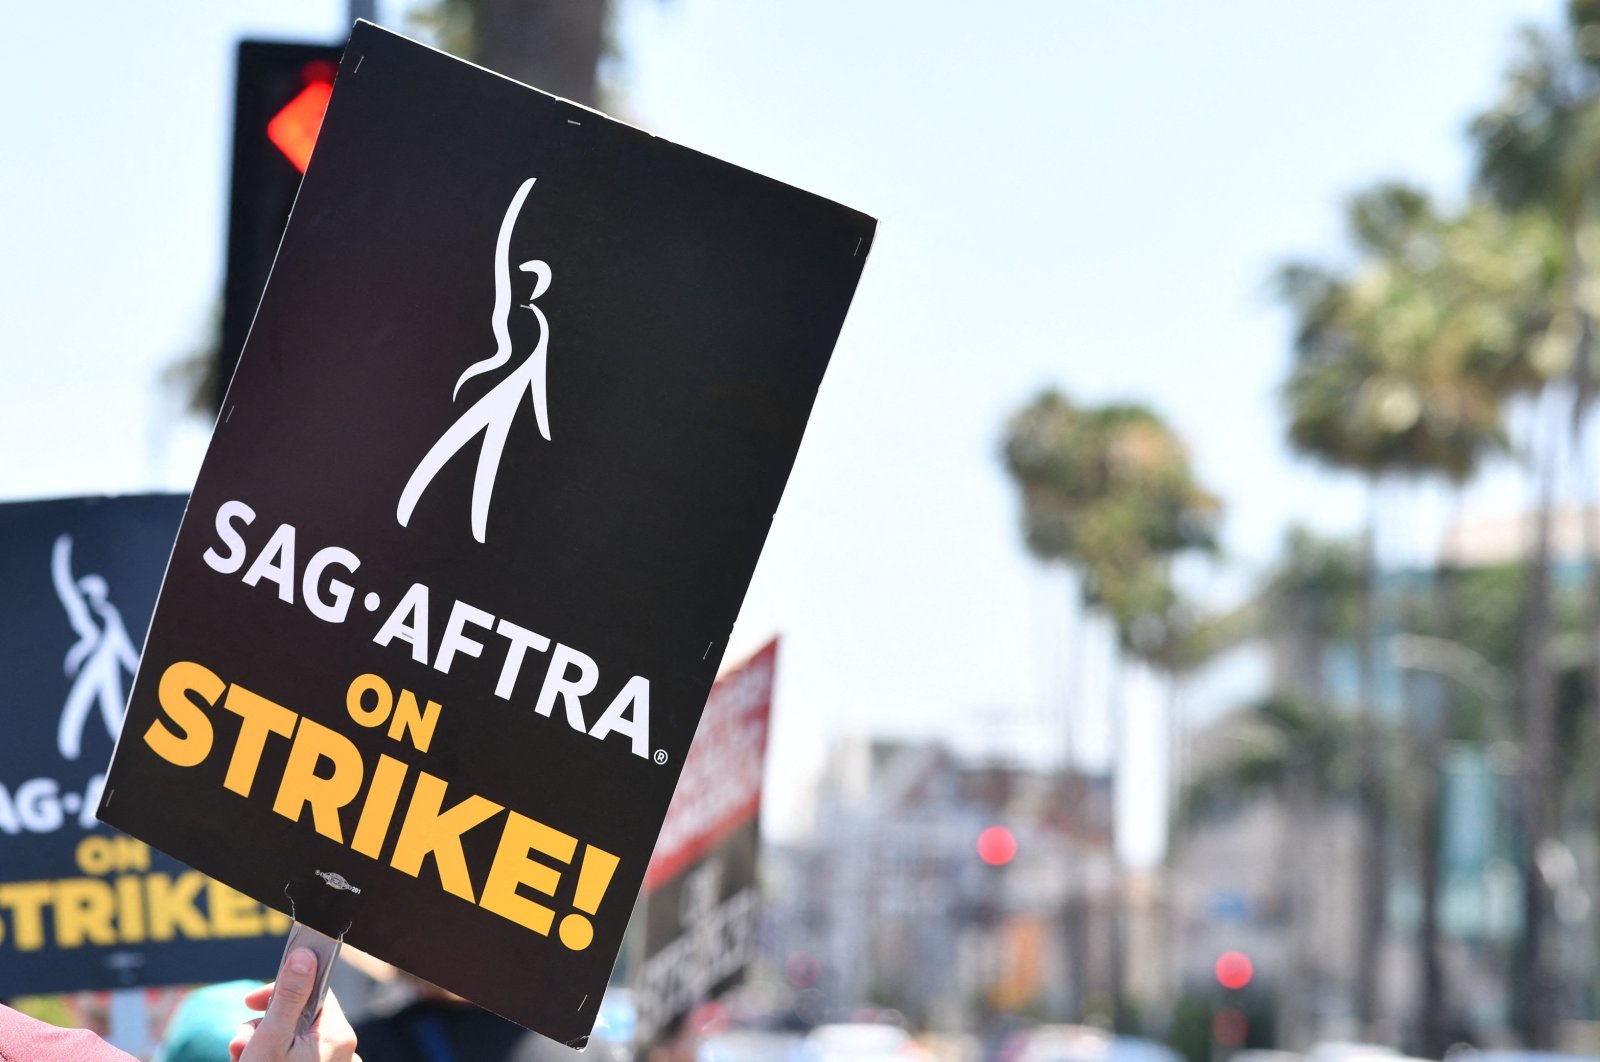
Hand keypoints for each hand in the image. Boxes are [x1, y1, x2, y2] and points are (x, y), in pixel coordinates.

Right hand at [229, 947, 359, 1061]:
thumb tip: (305, 954)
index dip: (281, 991)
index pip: (314, 992)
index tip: (252, 1000)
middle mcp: (340, 1049)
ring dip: (260, 1043)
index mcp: (338, 1035)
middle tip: (240, 1042)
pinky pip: (293, 1056)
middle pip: (298, 1017)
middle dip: (263, 1025)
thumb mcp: (274, 1037)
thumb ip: (289, 996)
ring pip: (290, 1038)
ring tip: (242, 1057)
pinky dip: (270, 1057)